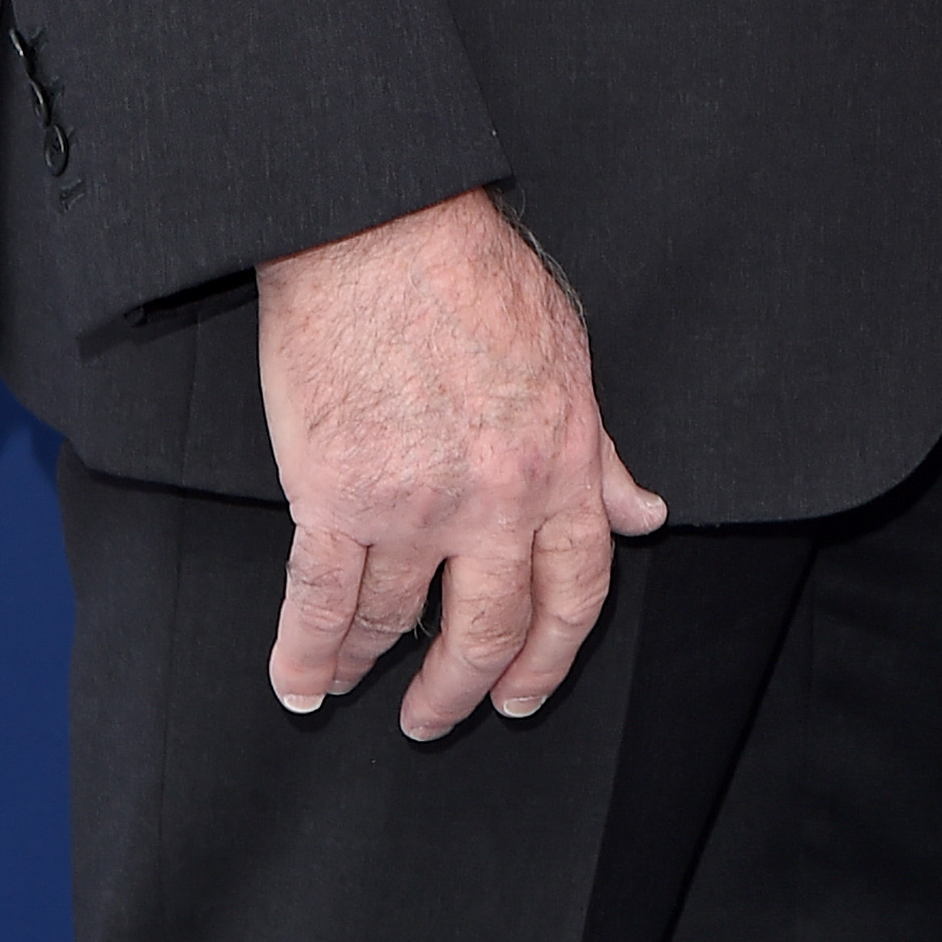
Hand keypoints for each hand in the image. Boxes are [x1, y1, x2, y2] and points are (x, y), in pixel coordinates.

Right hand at [254, 188, 665, 737]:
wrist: (384, 226)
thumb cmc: (475, 272)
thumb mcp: (568, 354)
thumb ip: (601, 450)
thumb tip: (642, 514)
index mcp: (563, 462)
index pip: (577, 591)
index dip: (551, 654)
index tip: (523, 691)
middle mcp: (496, 499)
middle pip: (490, 629)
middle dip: (464, 688)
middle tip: (439, 715)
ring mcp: (414, 505)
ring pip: (397, 623)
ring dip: (373, 668)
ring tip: (354, 686)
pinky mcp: (334, 496)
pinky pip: (320, 604)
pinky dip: (305, 655)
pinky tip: (299, 680)